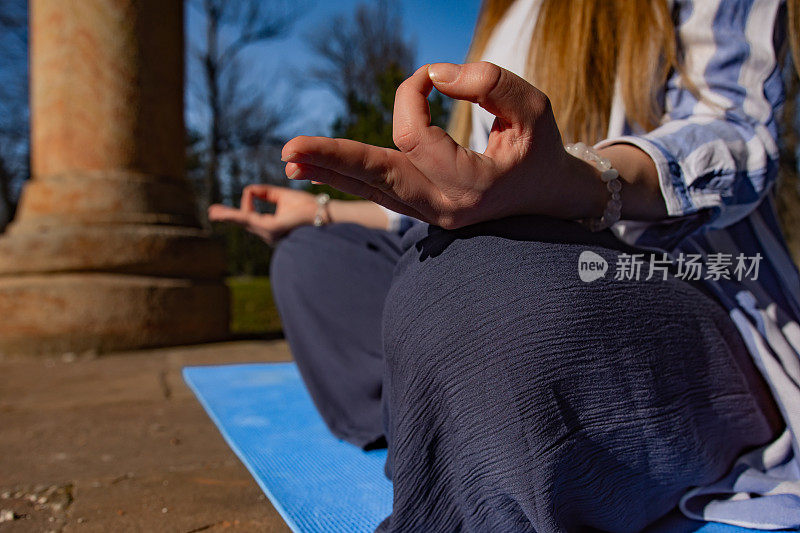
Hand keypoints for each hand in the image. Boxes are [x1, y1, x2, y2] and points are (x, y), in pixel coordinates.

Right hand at [207, 185, 317, 243]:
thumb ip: (266, 193)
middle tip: (211, 212)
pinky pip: (249, 218)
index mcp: (271, 226)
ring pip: (243, 220)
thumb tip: (249, 190)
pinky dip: (235, 214)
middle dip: (227, 216)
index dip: (247, 201)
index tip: (251, 191)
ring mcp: (268, 233)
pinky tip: (225, 213)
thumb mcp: (282, 196)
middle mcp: (268, 233)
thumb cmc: (307, 207)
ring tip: (213, 212)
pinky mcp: (271, 228)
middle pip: (243, 222)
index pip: (251, 217)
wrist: (323, 213)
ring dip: (228, 216)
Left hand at [281, 62, 605, 228]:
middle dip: (333, 160)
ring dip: (331, 172)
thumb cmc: (540, 148)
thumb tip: (434, 77)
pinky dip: (350, 178)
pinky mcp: (422, 211)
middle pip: (378, 179)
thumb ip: (489, 83)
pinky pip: (379, 193)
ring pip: (372, 191)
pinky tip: (317, 170)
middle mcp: (445, 208)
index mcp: (471, 186)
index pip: (415, 135)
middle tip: (288, 151)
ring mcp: (431, 216)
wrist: (548, 197)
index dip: (411, 94)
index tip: (431, 74)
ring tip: (289, 162)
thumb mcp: (534, 107)